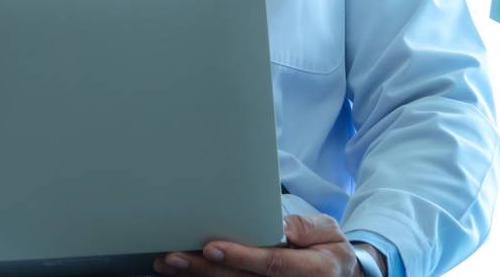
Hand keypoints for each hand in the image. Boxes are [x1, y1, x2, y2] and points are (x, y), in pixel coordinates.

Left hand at [152, 213, 357, 276]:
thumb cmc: (329, 251)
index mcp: (309, 270)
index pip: (270, 264)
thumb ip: (308, 228)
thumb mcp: (329, 233)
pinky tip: (182, 274)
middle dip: (205, 269)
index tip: (212, 246)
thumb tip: (283, 227)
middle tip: (175, 256)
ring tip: (170, 265)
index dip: (240, 257)